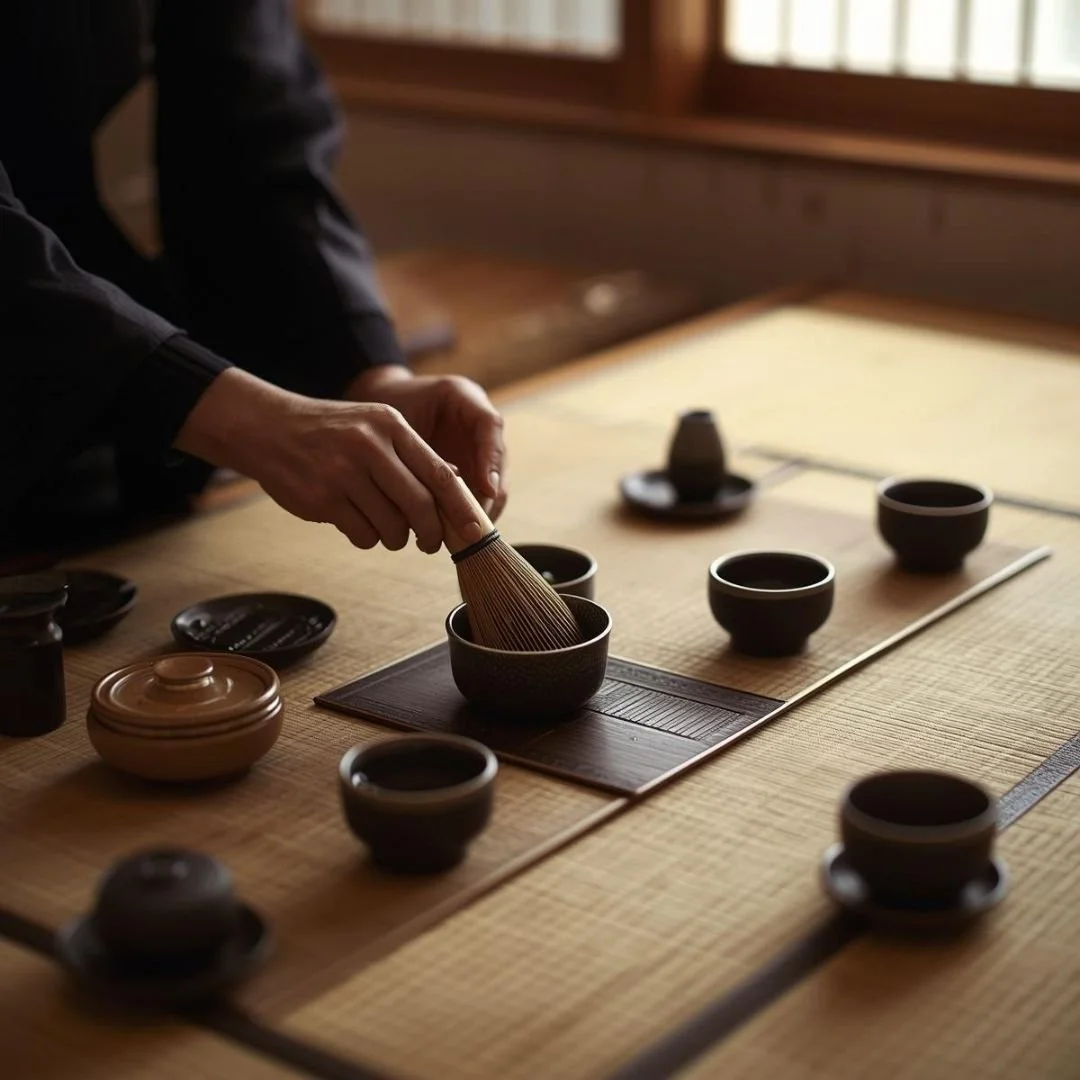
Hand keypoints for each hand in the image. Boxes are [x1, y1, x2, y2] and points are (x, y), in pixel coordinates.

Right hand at [174, 368, 486, 552]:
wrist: (269, 428)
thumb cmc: (333, 433)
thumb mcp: (376, 428)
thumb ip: (415, 456)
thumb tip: (461, 490)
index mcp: (391, 427)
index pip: (441, 475)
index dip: (463, 508)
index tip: (477, 531)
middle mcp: (370, 447)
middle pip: (421, 506)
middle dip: (431, 534)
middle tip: (430, 543)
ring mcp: (343, 473)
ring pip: (392, 526)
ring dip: (395, 538)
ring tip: (384, 528)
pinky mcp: (322, 498)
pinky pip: (363, 535)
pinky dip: (367, 538)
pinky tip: (356, 522)